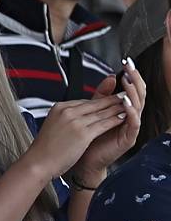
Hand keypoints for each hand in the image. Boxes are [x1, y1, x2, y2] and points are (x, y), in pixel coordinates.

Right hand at [24, 93, 127, 182]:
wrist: (39, 162)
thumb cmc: (45, 149)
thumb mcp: (53, 125)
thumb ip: (65, 118)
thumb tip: (76, 116)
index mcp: (58, 108)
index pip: (82, 102)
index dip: (97, 101)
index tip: (107, 99)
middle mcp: (66, 111)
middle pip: (93, 104)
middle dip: (109, 100)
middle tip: (122, 96)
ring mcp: (75, 121)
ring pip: (100, 112)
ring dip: (115, 108)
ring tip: (126, 105)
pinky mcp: (82, 133)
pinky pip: (103, 124)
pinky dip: (114, 120)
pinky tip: (122, 118)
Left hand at [74, 60, 145, 183]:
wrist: (82, 158)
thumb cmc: (88, 135)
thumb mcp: (94, 110)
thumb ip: (102, 94)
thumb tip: (110, 76)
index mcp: (122, 108)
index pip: (131, 88)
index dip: (131, 75)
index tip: (126, 62)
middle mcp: (129, 116)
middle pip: (139, 94)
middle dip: (135, 80)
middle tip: (131, 67)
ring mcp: (130, 127)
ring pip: (139, 107)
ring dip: (133, 93)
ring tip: (128, 82)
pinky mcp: (128, 138)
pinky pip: (134, 123)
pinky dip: (131, 112)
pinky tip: (125, 103)